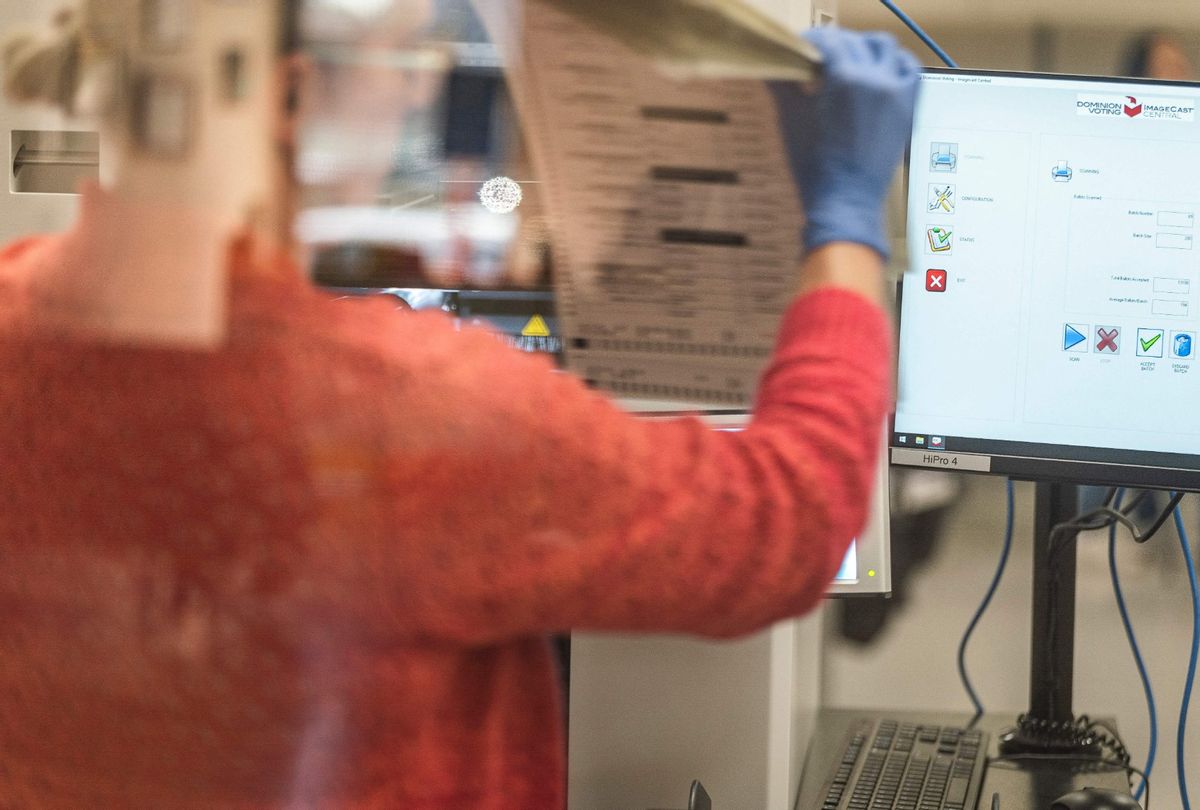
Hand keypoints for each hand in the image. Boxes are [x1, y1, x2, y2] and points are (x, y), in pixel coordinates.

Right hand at [771, 28, 919, 259]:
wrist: (845, 200)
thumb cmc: (814, 166)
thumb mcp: (792, 121)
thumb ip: (784, 86)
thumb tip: (772, 67)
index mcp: (844, 78)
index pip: (828, 41)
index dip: (811, 40)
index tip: (801, 49)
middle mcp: (874, 78)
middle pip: (854, 42)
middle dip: (834, 45)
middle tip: (819, 59)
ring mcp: (895, 91)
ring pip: (885, 47)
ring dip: (866, 46)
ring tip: (851, 60)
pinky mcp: (908, 107)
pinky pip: (910, 69)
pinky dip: (896, 62)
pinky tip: (880, 71)